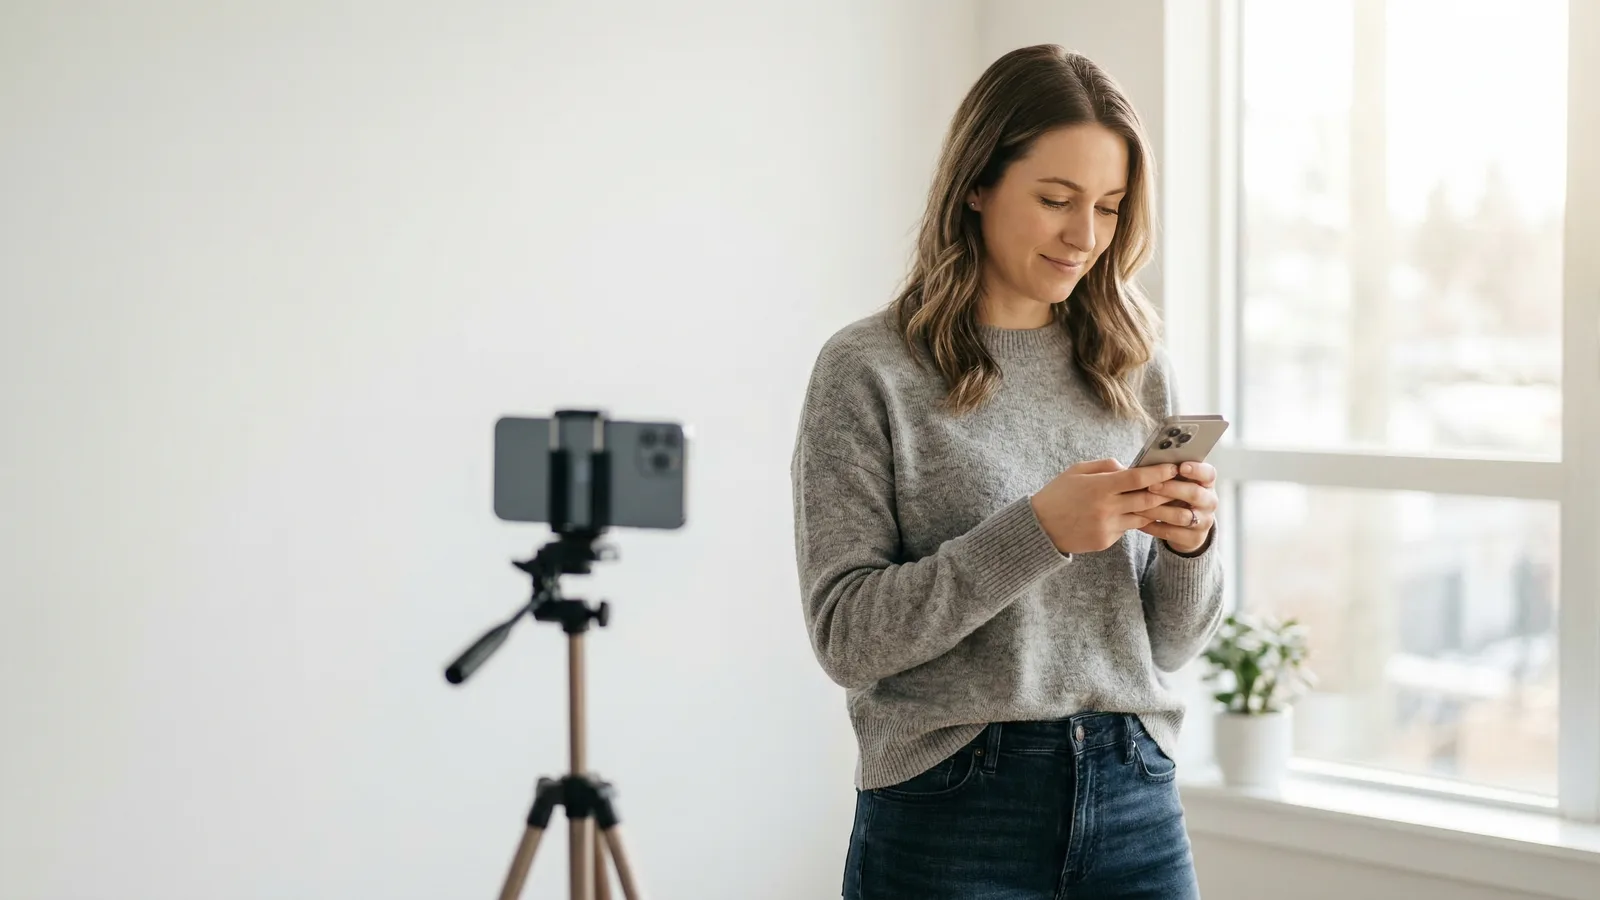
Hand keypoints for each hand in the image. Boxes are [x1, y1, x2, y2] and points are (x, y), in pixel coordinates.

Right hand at [1030, 458, 1178, 554]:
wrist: (1039, 527)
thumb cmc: (1058, 494)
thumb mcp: (1077, 471)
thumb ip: (1106, 466)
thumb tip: (1129, 466)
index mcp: (1099, 487)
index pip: (1138, 478)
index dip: (1159, 472)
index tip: (1173, 467)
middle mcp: (1107, 508)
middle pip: (1147, 499)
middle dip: (1166, 491)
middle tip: (1179, 484)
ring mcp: (1108, 526)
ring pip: (1143, 517)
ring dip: (1155, 509)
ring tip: (1166, 501)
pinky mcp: (1106, 540)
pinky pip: (1127, 528)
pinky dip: (1132, 520)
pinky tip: (1134, 514)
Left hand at [1138, 461, 1218, 554]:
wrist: (1185, 527)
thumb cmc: (1174, 495)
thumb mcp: (1175, 482)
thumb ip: (1166, 472)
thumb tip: (1145, 461)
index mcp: (1206, 482)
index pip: (1208, 473)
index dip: (1196, 470)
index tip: (1180, 467)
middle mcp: (1209, 501)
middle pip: (1195, 494)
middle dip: (1172, 489)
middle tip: (1152, 486)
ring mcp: (1203, 521)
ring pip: (1182, 516)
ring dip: (1159, 510)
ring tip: (1138, 506)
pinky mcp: (1193, 538)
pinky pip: (1172, 532)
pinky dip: (1154, 526)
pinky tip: (1138, 522)